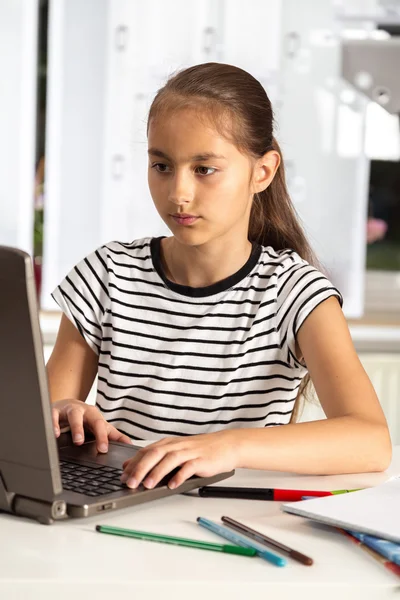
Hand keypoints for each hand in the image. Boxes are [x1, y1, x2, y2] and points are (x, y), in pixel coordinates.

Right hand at [52, 398, 131, 452]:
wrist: (66, 405)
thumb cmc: (85, 418)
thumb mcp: (98, 426)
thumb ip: (114, 436)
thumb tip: (130, 445)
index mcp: (95, 416)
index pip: (102, 426)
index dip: (103, 437)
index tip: (103, 449)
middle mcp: (84, 411)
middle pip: (92, 419)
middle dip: (95, 431)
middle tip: (91, 444)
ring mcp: (70, 410)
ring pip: (75, 415)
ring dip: (77, 428)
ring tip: (77, 441)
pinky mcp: (56, 410)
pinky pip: (54, 415)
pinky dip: (54, 424)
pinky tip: (56, 434)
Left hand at [120, 430, 240, 489]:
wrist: (225, 445)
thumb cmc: (200, 450)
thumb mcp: (176, 451)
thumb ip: (156, 457)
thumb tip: (132, 466)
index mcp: (168, 443)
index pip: (146, 451)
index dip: (133, 463)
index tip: (122, 476)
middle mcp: (176, 446)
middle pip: (154, 454)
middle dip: (140, 468)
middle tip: (130, 483)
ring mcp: (189, 452)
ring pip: (169, 460)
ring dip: (157, 472)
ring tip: (147, 485)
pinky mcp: (201, 460)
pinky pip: (188, 468)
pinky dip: (179, 476)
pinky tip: (173, 485)